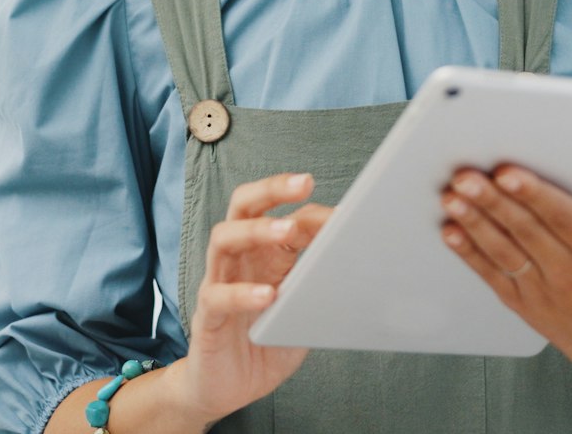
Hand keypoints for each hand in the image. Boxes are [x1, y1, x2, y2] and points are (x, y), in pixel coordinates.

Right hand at [168, 172, 332, 424]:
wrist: (225, 389)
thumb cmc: (266, 343)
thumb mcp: (304, 312)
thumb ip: (323, 289)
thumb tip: (365, 273)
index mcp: (266, 255)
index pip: (286, 217)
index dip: (314, 212)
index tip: (346, 213)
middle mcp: (240, 261)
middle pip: (245, 207)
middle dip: (273, 189)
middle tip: (303, 182)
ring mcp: (219, 285)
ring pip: (224, 238)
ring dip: (256, 230)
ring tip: (286, 231)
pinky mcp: (206, 318)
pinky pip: (217, 296)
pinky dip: (242, 293)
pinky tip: (266, 296)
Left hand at [440, 166, 571, 417]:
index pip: (564, 219)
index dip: (535, 195)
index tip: (509, 172)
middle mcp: (570, 274)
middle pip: (525, 230)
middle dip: (492, 201)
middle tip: (465, 174)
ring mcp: (543, 291)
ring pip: (503, 250)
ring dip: (474, 221)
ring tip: (452, 195)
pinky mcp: (524, 303)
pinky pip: (492, 274)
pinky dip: (469, 252)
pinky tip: (451, 229)